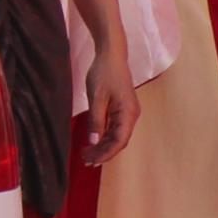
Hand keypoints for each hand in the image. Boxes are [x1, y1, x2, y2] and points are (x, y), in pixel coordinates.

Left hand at [75, 43, 136, 168]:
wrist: (112, 55)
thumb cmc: (104, 73)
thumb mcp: (96, 98)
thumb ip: (96, 121)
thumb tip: (94, 142)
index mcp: (128, 113)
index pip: (119, 140)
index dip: (106, 153)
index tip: (92, 161)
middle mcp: (131, 115)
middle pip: (119, 140)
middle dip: (104, 152)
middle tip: (86, 160)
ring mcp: (128, 112)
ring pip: (117, 136)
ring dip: (103, 146)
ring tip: (87, 153)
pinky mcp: (122, 109)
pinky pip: (115, 128)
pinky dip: (104, 136)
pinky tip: (94, 141)